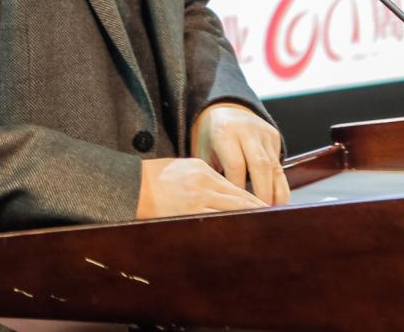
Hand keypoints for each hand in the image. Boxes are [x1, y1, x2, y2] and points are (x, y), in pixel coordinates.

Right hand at [135, 157, 263, 218]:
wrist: (129, 185)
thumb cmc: (153, 178)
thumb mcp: (183, 169)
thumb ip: (205, 179)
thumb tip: (225, 194)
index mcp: (203, 171)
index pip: (236, 188)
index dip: (254, 200)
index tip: (267, 208)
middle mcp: (203, 185)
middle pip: (238, 200)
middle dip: (257, 211)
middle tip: (274, 221)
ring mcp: (195, 201)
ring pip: (230, 212)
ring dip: (245, 221)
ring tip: (260, 230)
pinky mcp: (186, 214)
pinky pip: (212, 223)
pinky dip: (227, 229)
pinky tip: (235, 235)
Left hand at [191, 102, 290, 205]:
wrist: (225, 111)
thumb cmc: (210, 138)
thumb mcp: (203, 152)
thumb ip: (210, 175)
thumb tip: (214, 207)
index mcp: (225, 132)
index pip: (236, 165)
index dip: (238, 189)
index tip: (236, 210)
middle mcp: (247, 130)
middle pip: (259, 165)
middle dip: (261, 193)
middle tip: (258, 216)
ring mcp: (263, 133)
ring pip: (274, 166)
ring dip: (274, 192)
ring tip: (270, 214)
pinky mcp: (275, 137)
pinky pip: (279, 165)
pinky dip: (279, 185)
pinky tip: (276, 202)